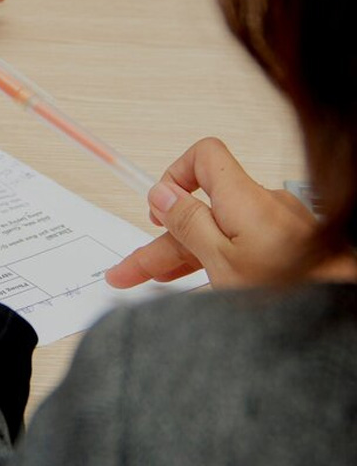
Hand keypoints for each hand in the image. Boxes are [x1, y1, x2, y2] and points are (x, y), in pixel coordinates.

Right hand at [105, 138, 316, 289]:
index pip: (203, 156)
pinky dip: (213, 261)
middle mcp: (260, 205)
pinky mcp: (285, 248)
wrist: (339, 309)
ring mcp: (275, 228)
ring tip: (152, 282)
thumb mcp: (221, 261)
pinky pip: (239, 245)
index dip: (175, 176)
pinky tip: (196, 283)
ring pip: (217, 233)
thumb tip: (161, 194)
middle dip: (162, 238)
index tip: (155, 209)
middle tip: (130, 270)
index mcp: (242, 198)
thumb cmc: (292, 290)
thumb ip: (188, 224)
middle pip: (200, 209)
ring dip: (182, 255)